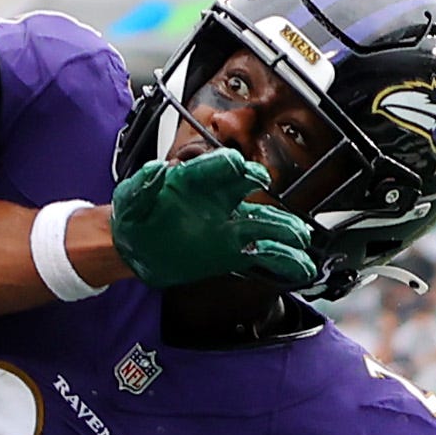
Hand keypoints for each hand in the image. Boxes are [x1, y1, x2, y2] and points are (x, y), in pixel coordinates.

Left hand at [108, 150, 317, 292]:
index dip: (233, 168)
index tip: (242, 171)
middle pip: (253, 196)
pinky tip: (299, 267)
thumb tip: (156, 171)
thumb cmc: (135, 214)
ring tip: (303, 241)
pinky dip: (281, 260)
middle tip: (283, 212)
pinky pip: (260, 254)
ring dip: (285, 233)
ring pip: (264, 226)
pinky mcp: (229, 252)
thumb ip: (144, 184)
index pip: (221, 168)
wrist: (132, 244)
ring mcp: (228, 227)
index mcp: (197, 182)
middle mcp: (219, 201)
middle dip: (272, 205)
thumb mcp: (132, 197)